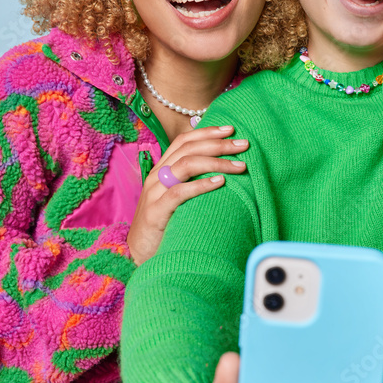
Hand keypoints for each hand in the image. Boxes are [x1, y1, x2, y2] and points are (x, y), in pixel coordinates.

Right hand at [127, 125, 248, 264]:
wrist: (139, 253)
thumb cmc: (164, 225)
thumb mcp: (177, 199)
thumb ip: (192, 182)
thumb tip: (223, 172)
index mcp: (162, 170)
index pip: (184, 141)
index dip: (207, 132)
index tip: (230, 129)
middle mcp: (157, 176)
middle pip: (188, 149)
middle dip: (219, 144)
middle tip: (243, 144)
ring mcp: (154, 193)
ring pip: (186, 165)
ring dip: (216, 162)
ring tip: (240, 166)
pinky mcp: (156, 211)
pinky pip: (179, 192)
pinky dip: (201, 185)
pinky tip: (220, 182)